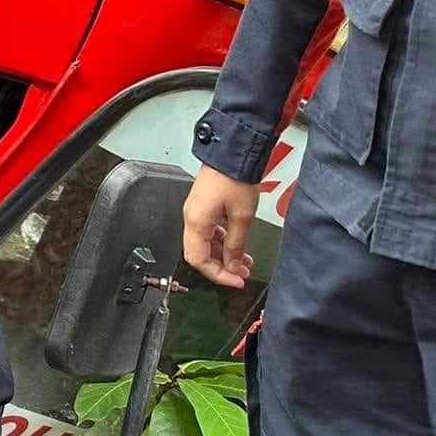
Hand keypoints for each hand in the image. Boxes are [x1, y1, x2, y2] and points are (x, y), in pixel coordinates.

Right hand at [182, 165, 258, 289]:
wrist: (231, 155)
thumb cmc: (233, 180)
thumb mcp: (242, 217)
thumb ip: (236, 245)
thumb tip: (234, 266)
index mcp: (196, 223)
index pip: (199, 260)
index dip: (218, 275)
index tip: (236, 281)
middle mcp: (191, 219)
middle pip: (198, 254)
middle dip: (221, 267)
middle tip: (241, 274)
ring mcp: (195, 212)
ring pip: (204, 243)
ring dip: (223, 254)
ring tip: (244, 260)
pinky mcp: (202, 206)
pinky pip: (207, 231)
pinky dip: (221, 241)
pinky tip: (235, 242)